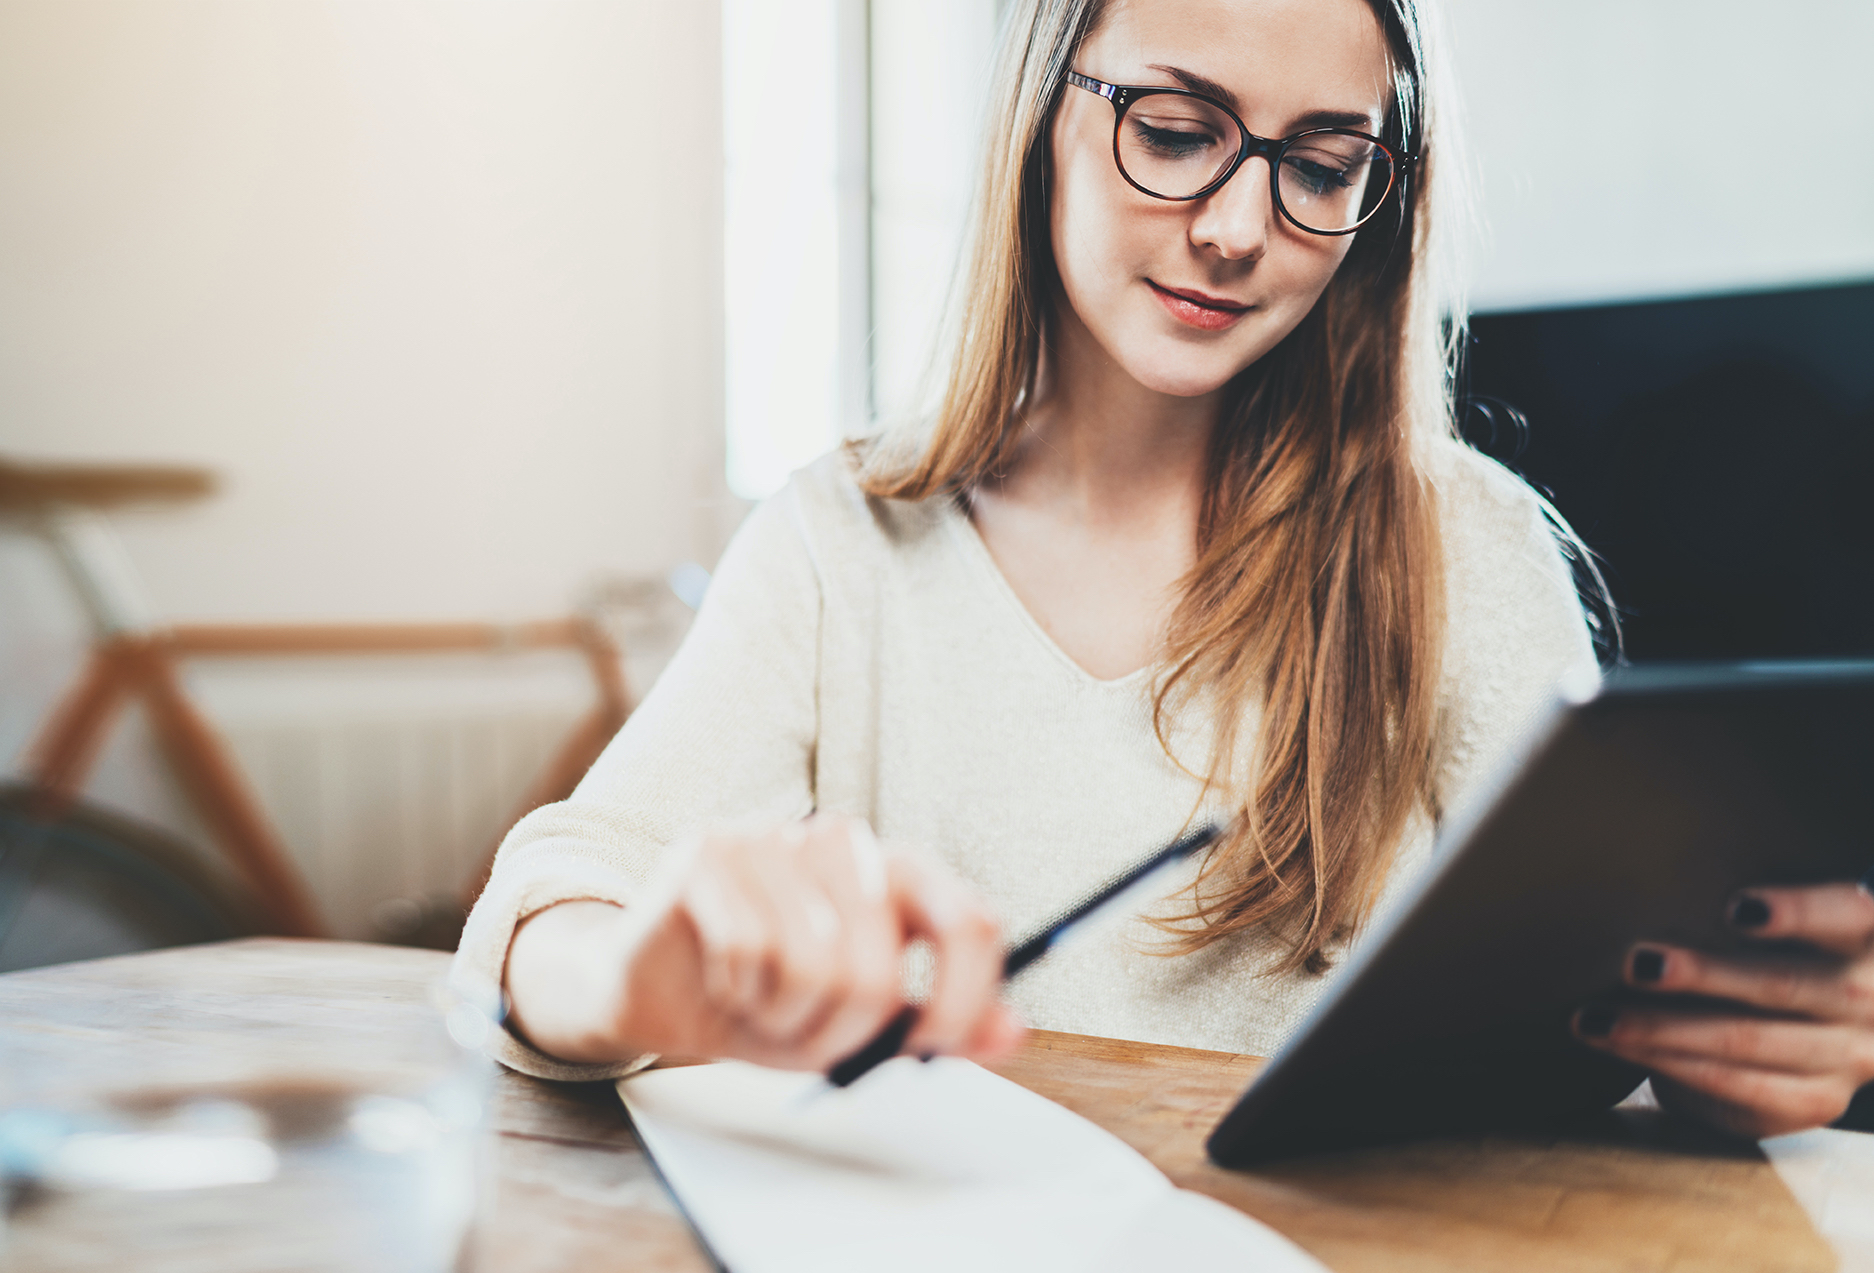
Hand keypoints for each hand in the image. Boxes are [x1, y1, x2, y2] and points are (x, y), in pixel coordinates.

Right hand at [504, 815, 1024, 1070]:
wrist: (655, 990)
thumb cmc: (767, 1000)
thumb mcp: (861, 1025)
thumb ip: (933, 1026)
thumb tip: (1012, 1032)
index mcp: (897, 871)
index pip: (969, 921)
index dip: (962, 999)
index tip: (931, 1049)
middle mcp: (842, 840)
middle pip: (880, 963)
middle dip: (843, 1033)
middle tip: (808, 1041)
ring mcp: (775, 836)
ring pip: (814, 961)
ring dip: (785, 1018)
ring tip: (764, 1008)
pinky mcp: (709, 849)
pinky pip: (747, 948)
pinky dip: (737, 991)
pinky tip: (724, 981)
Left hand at [1574, 877, 1873, 1137]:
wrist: (1796, 1035)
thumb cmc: (1766, 948)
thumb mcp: (1775, 919)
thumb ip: (1747, 903)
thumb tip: (1653, 873)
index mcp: (1867, 936)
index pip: (1851, 912)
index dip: (1800, 911)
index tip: (1736, 908)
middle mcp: (1870, 997)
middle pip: (1787, 984)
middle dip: (1705, 974)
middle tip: (1636, 961)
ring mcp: (1849, 1055)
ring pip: (1749, 1040)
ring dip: (1663, 1027)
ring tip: (1597, 1017)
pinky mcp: (1815, 1101)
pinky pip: (1736, 1084)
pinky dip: (1668, 1062)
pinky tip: (1619, 1046)